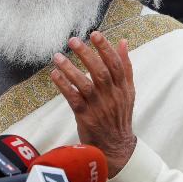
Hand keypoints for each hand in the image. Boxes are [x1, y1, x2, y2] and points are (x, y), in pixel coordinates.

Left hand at [50, 31, 136, 178]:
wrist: (116, 146)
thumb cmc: (119, 115)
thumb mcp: (127, 91)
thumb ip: (125, 66)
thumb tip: (123, 42)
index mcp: (123, 88)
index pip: (116, 65)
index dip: (106, 48)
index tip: (95, 34)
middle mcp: (112, 96)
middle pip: (100, 72)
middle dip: (86, 55)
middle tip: (73, 40)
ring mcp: (99, 107)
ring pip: (86, 85)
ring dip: (70, 69)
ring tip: (57, 56)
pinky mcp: (86, 116)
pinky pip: (73, 99)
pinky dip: (64, 86)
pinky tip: (55, 75)